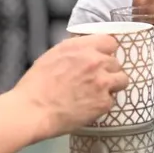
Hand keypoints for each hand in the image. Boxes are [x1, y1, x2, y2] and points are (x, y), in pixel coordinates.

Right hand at [10, 34, 129, 139]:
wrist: (31, 110)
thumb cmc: (36, 83)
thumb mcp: (54, 55)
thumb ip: (75, 49)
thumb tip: (87, 48)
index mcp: (83, 47)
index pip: (111, 42)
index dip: (106, 51)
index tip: (101, 58)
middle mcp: (97, 61)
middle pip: (116, 62)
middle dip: (107, 70)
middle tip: (94, 80)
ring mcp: (103, 82)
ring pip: (122, 80)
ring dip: (113, 85)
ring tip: (98, 92)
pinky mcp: (104, 102)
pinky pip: (112, 100)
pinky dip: (103, 104)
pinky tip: (89, 106)